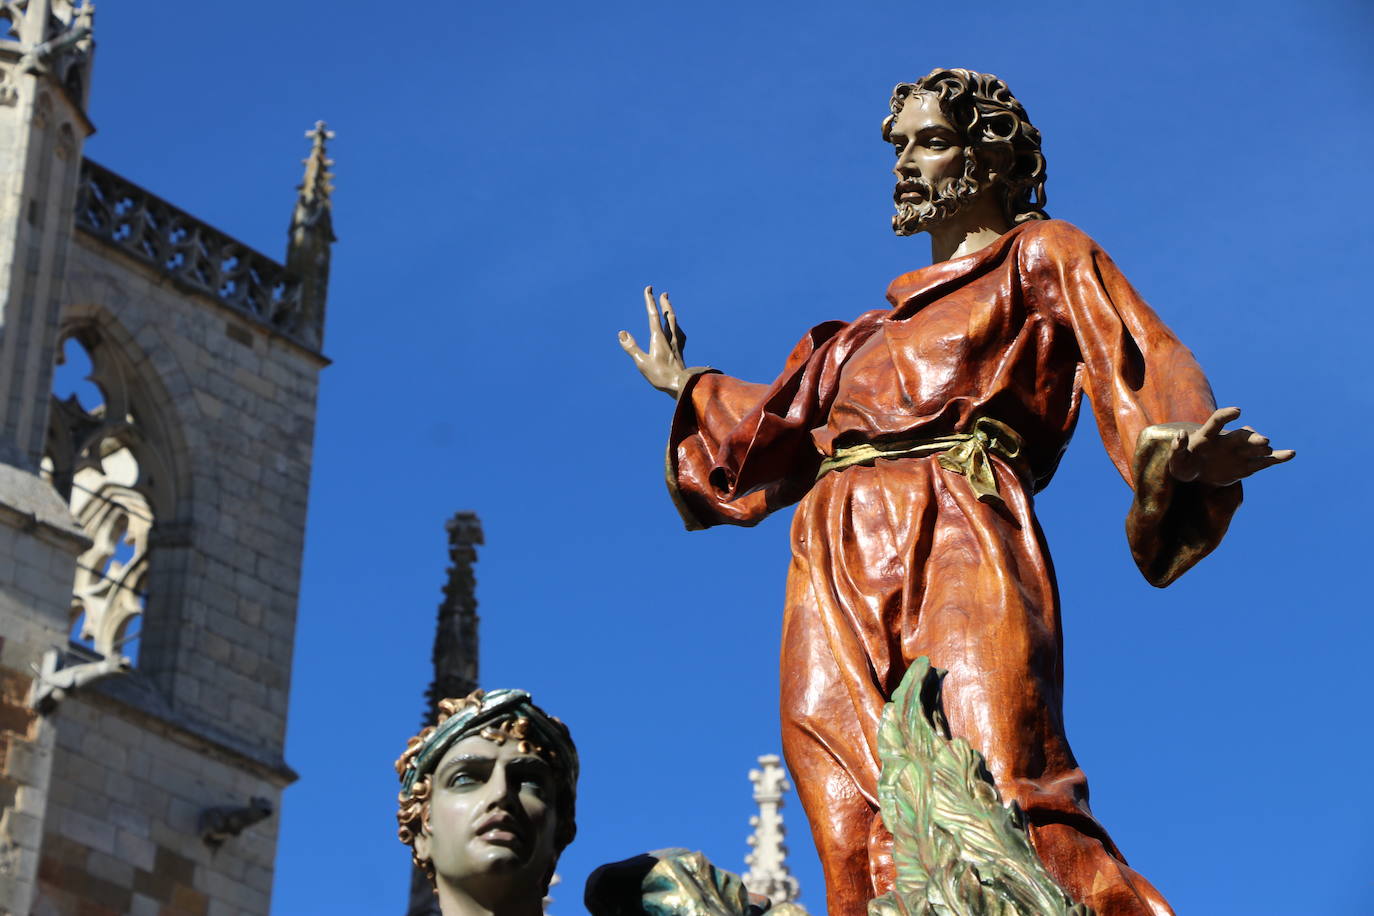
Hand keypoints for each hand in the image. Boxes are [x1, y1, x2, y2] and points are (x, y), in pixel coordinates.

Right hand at [618, 286, 690, 397]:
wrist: (682, 386)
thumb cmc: (661, 376)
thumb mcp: (642, 362)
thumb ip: (631, 347)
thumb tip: (621, 333)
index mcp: (659, 338)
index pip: (653, 315)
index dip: (650, 301)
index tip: (649, 288)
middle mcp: (670, 339)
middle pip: (669, 317)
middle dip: (665, 304)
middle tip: (664, 294)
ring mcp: (677, 345)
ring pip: (675, 324)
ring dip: (672, 314)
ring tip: (670, 309)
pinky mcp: (680, 352)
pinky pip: (680, 335)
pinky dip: (677, 328)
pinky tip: (678, 331)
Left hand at [1167, 407, 1294, 485]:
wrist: (1197, 474)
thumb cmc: (1184, 464)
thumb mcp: (1176, 460)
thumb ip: (1177, 448)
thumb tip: (1180, 434)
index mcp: (1208, 436)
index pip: (1217, 421)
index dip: (1226, 415)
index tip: (1238, 411)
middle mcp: (1226, 441)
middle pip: (1242, 436)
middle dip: (1253, 438)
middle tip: (1263, 440)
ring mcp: (1238, 453)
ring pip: (1254, 448)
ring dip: (1263, 448)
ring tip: (1270, 450)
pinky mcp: (1247, 465)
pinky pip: (1264, 461)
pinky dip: (1277, 458)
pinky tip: (1291, 454)